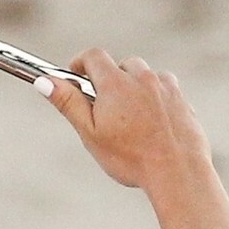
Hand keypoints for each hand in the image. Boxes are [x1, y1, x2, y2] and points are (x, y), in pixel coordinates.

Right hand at [39, 49, 211, 188]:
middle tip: (106, 107)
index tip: (76, 76)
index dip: (81, 62)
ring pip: (146, 76)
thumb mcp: (91, 133)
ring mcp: (167, 88)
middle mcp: (143, 78)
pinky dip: (157, 99)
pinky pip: (166, 90)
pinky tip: (154, 123)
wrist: (177, 173)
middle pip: (122, 65)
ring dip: (136, 88)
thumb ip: (68, 103)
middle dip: (111, 79)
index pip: (93, 55)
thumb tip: (44, 81)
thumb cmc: (131, 158)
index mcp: (116, 83)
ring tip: (132, 118)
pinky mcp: (184, 101)